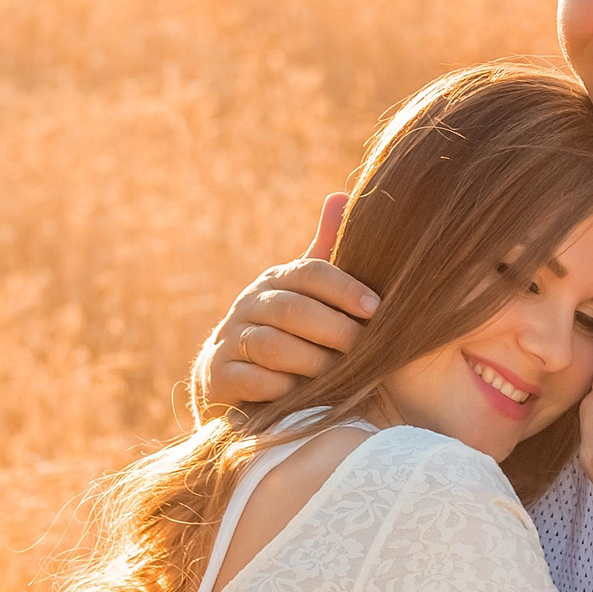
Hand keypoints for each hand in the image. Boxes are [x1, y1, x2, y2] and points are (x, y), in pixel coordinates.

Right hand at [193, 194, 380, 412]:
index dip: (344, 288)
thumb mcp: (306, 294)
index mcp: (277, 281)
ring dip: (311, 362)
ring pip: (272, 346)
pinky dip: (279, 388)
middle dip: (333, 330)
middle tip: (362, 348)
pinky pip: (251, 380)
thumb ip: (325, 254)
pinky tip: (300, 394)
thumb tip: (342, 196)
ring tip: (338, 375)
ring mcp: (229, 339)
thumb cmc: (288, 335)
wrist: (232, 383)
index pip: (309, 272)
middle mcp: (249, 304)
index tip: (375, 308)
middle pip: (292, 310)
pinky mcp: (217, 376)